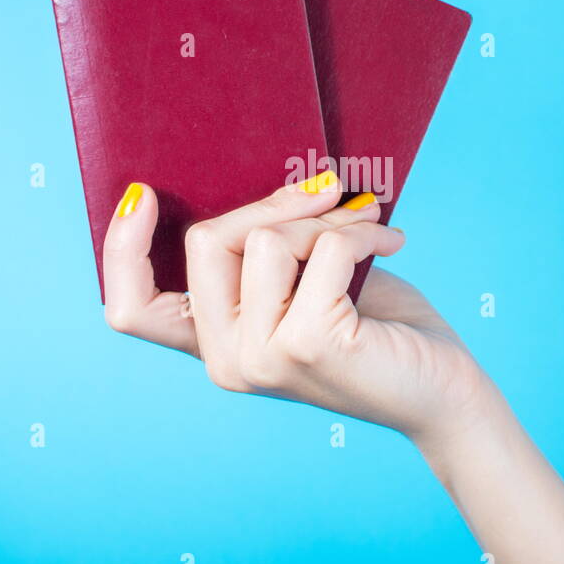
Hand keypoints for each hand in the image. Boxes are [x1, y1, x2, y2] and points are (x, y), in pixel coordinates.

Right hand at [100, 175, 495, 443]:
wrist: (442, 388)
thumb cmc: (377, 326)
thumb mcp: (303, 282)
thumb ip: (262, 250)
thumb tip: (248, 174)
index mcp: (215, 344)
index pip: (129, 307)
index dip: (120, 248)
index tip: (143, 193)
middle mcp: (226, 361)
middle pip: (205, 242)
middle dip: (271, 203)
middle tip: (328, 190)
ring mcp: (261, 358)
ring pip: (263, 240)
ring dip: (326, 218)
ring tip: (368, 224)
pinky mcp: (306, 345)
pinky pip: (319, 249)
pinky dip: (359, 233)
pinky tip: (390, 243)